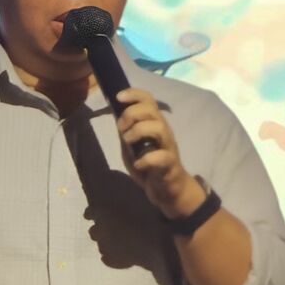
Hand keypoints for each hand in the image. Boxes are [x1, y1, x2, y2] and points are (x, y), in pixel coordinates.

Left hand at [115, 88, 205, 218]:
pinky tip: (138, 164)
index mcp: (153, 123)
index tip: (118, 97)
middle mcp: (163, 131)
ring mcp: (168, 147)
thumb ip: (125, 130)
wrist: (167, 189)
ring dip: (138, 131)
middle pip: (152, 110)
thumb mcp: (131, 144)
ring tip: (128, 142)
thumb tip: (114, 112)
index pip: (149, 100)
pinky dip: (146, 159)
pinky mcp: (171, 165)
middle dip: (132, 114)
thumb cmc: (148, 164)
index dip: (134, 94)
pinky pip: (161, 157)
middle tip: (121, 128)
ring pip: (159, 128)